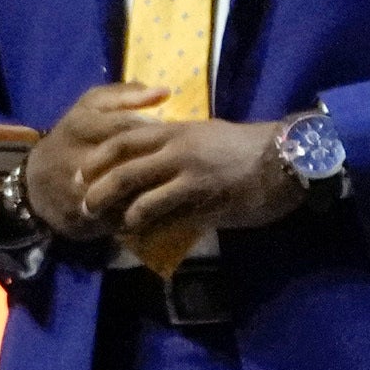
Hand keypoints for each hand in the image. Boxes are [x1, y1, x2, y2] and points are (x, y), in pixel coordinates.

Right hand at [19, 80, 166, 244]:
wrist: (36, 183)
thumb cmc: (74, 137)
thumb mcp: (90, 108)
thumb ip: (124, 96)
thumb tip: (164, 92)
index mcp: (79, 126)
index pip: (124, 125)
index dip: (153, 129)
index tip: (172, 132)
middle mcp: (77, 159)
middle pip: (127, 161)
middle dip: (156, 161)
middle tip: (179, 161)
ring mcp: (79, 190)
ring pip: (125, 192)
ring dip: (154, 189)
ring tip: (175, 183)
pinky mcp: (85, 217)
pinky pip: (122, 216)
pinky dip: (146, 212)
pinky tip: (164, 205)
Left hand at [86, 106, 305, 267]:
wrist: (288, 157)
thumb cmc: (247, 148)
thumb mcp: (206, 135)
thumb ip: (177, 145)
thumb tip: (155, 159)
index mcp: (175, 131)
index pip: (123, 140)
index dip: (97, 158)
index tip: (81, 173)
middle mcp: (177, 149)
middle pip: (122, 169)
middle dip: (97, 190)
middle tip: (85, 206)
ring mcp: (190, 175)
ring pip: (140, 197)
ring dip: (122, 216)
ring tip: (113, 227)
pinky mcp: (206, 199)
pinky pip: (168, 218)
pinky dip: (151, 230)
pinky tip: (144, 238)